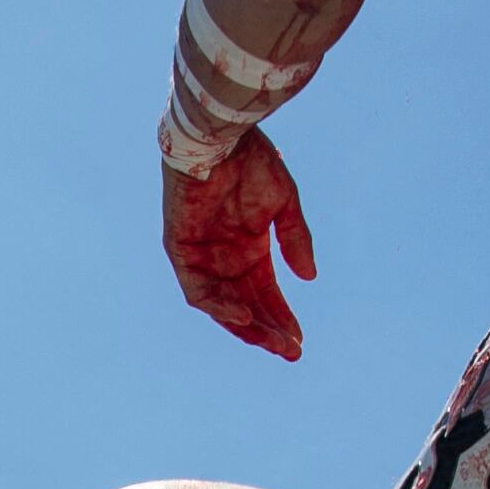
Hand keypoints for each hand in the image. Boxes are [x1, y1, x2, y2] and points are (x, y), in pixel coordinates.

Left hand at [163, 132, 314, 359]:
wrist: (220, 137)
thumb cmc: (252, 162)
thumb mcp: (284, 204)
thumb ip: (295, 240)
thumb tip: (309, 278)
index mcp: (250, 249)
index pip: (265, 294)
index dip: (281, 318)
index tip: (299, 340)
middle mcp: (225, 257)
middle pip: (245, 306)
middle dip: (267, 330)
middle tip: (289, 351)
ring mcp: (202, 255)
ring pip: (221, 305)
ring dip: (245, 325)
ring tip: (270, 340)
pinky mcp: (180, 248)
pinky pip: (196, 288)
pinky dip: (217, 305)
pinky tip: (241, 315)